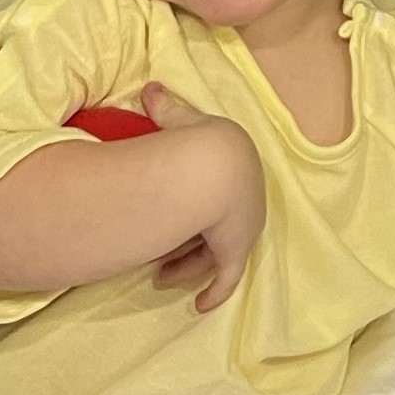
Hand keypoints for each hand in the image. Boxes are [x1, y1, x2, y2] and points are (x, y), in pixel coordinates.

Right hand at [139, 85, 264, 310]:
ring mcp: (241, 230)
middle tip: (161, 255)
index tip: (174, 216)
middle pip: (216, 229)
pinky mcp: (235, 253)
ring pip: (213, 255)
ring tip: (161, 276)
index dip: (196, 207)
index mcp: (236, 175)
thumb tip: (150, 88)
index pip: (218, 197)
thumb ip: (168, 109)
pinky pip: (225, 280)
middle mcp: (245, 205)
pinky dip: (215, 292)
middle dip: (188, 243)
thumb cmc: (198, 142)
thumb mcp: (182, 123)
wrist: (212, 169)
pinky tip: (201, 305)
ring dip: (188, 266)